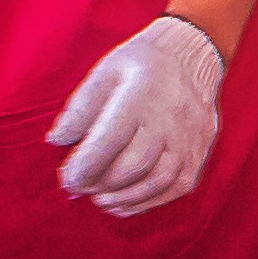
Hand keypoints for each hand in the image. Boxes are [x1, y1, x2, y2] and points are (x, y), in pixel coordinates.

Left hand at [47, 13, 224, 215]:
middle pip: (134, 165)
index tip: (68, 179)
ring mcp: (190, 138)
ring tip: (100, 199)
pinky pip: (176, 187)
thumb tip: (58, 141)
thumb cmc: (141, 64)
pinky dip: (148, 202)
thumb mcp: (105, 72)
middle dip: (101, 183)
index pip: (111, 140)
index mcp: (141, 94)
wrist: (192, 56)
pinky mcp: (200, 153)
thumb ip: (80, 108)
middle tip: (81, 188)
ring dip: (124, 198)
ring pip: (158, 181)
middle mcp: (170, 119)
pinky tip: (125, 202)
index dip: (85, 166)